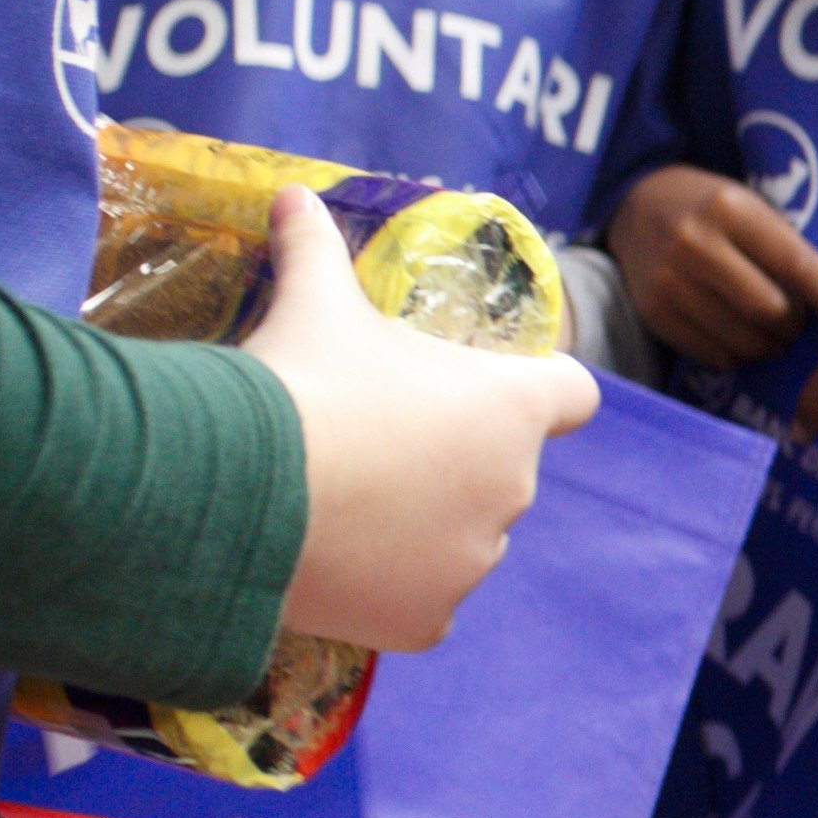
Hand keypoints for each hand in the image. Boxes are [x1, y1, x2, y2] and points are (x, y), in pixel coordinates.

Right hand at [250, 187, 597, 648]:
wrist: (244, 491)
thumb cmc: (303, 381)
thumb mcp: (313, 302)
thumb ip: (316, 248)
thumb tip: (292, 195)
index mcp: (512, 408)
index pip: (573, 395)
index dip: (541, 389)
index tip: (497, 389)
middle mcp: (514, 488)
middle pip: (501, 470)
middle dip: (453, 460)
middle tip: (374, 444)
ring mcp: (474, 562)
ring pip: (460, 540)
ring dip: (422, 526)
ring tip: (342, 503)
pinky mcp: (426, 622)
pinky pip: (419, 604)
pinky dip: (388, 591)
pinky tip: (335, 564)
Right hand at [610, 162, 817, 368]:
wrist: (637, 207)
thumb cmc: (715, 210)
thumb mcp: (753, 210)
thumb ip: (791, 252)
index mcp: (731, 209)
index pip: (796, 263)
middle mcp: (695, 242)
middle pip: (770, 310)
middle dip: (795, 326)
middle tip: (797, 323)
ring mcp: (669, 281)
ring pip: (743, 339)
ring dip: (769, 345)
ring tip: (771, 332)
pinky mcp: (654, 313)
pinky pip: (714, 354)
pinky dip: (737, 354)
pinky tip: (738, 336)